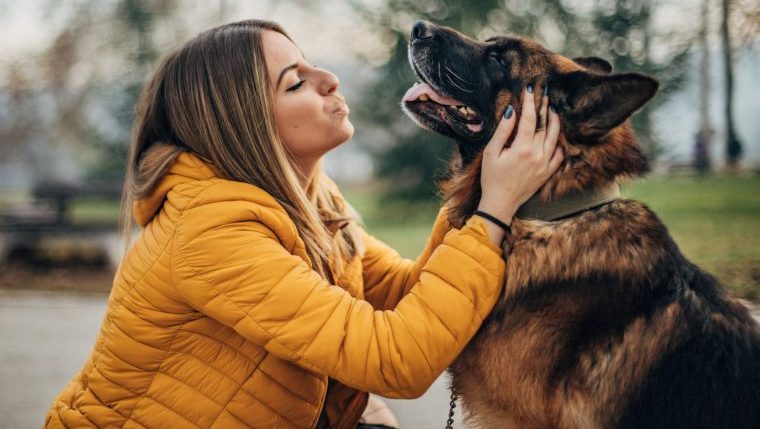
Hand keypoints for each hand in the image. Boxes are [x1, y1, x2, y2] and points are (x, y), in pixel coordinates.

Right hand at [477, 84, 563, 243]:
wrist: (501, 203)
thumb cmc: (491, 178)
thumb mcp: (491, 153)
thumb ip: (503, 131)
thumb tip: (512, 111)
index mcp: (523, 148)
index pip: (529, 118)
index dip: (530, 102)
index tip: (529, 89)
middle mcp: (538, 154)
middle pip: (545, 125)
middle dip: (544, 107)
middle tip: (544, 94)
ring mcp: (545, 164)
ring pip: (555, 137)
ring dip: (555, 121)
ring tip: (553, 110)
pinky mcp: (548, 173)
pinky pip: (559, 154)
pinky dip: (559, 143)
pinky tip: (556, 135)